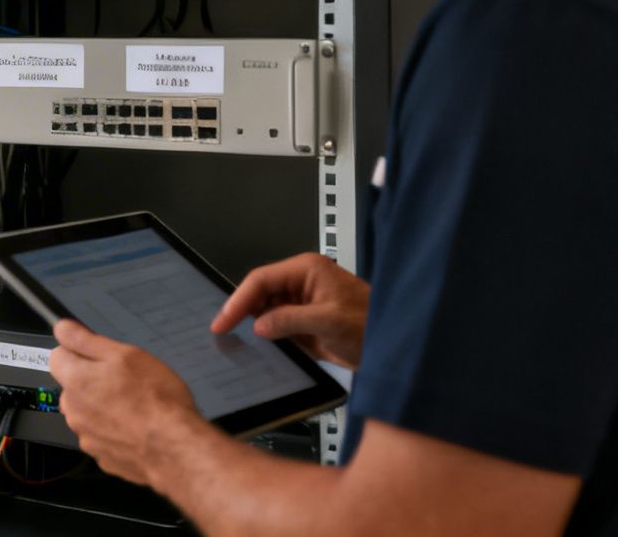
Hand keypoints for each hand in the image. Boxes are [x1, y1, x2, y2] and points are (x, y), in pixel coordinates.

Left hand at [49, 319, 205, 486]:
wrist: (175, 450)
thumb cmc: (156, 398)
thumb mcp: (126, 355)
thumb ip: (87, 340)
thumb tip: (62, 329)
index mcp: (75, 381)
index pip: (57, 357)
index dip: (77, 352)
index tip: (99, 356)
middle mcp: (73, 411)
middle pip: (72, 388)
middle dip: (91, 382)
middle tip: (125, 382)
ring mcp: (86, 438)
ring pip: (87, 414)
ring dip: (102, 409)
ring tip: (135, 408)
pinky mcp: (102, 458)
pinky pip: (102, 437)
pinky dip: (114, 432)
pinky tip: (137, 430)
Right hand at [211, 252, 368, 368]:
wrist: (394, 348)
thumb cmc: (372, 324)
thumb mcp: (329, 321)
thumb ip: (289, 320)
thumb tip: (258, 325)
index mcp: (306, 270)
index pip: (261, 280)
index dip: (238, 300)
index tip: (223, 321)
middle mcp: (301, 283)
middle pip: (259, 294)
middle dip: (242, 311)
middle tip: (223, 332)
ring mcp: (302, 304)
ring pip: (265, 311)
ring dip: (253, 325)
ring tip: (234, 341)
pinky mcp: (304, 323)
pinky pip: (277, 326)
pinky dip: (266, 337)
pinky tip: (257, 348)